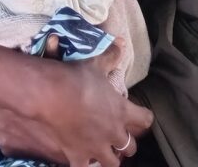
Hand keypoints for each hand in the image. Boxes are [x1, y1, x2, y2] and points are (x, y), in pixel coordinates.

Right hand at [0, 42, 152, 166]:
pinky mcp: (78, 157)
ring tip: (104, 152)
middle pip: (130, 147)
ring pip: (113, 163)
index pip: (145, 119)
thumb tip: (122, 43)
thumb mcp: (95, 64)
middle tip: (119, 137)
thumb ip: (110, 56)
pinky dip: (86, 166)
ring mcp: (96, 148)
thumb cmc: (77, 78)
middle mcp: (113, 134)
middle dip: (126, 143)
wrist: (52, 95)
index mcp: (122, 111)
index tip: (142, 115)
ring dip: (111, 158)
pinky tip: (83, 161)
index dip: (145, 117)